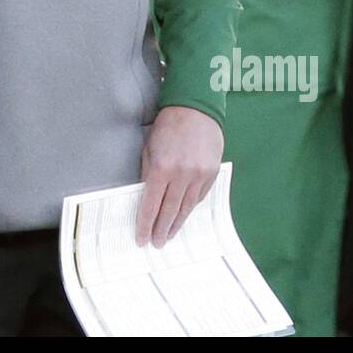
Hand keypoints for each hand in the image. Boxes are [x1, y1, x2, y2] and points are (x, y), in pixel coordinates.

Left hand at [136, 106, 223, 247]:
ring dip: (176, 224)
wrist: (195, 110)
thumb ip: (148, 174)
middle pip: (169, 211)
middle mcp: (181, 174)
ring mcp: (199, 175)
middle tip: (156, 243)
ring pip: (186, 208)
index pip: (151, 204)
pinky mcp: (211, 174)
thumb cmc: (167, 127)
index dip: (145, 224)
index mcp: (161, 168)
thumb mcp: (149, 148)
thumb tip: (146, 198)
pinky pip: (199, 197)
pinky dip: (190, 208)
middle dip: (161, 230)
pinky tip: (183, 216)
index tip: (141, 238)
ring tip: (169, 235)